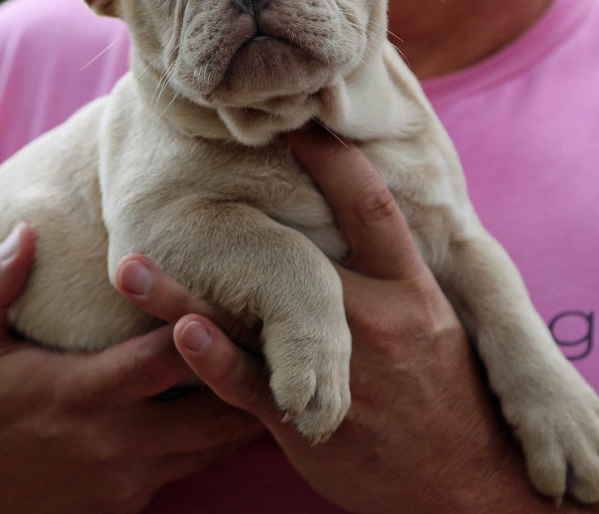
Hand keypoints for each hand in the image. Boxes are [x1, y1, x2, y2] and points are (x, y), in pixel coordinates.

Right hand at [0, 224, 261, 513]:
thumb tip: (24, 231)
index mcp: (81, 394)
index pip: (167, 356)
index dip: (208, 322)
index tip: (240, 288)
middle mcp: (115, 442)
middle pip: (214, 408)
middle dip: (248, 371)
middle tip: (284, 330)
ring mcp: (127, 479)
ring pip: (214, 445)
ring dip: (241, 406)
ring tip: (275, 363)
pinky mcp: (130, 505)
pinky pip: (193, 468)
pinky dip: (216, 438)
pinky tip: (232, 402)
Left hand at [118, 125, 561, 512]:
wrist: (466, 486)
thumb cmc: (449, 394)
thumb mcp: (440, 322)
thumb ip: (392, 271)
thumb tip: (356, 210)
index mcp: (410, 290)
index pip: (370, 208)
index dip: (333, 159)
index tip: (294, 121)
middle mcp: (372, 320)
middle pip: (295, 258)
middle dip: (242, 216)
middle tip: (181, 175)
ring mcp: (336, 369)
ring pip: (252, 321)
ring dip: (185, 295)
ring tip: (132, 266)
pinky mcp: (304, 419)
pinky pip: (251, 385)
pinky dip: (214, 360)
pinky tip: (178, 334)